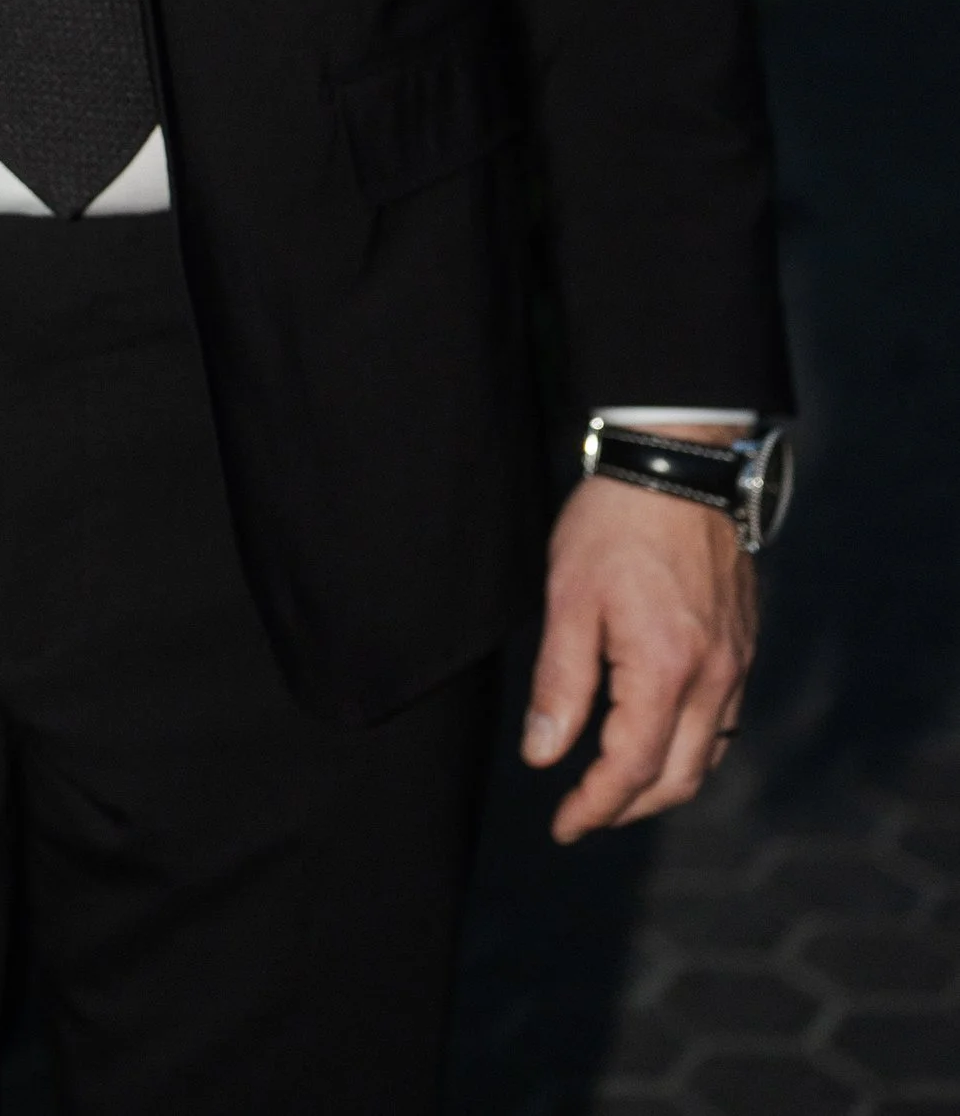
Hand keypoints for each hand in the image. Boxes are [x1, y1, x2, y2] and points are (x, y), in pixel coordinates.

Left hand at [524, 463, 757, 839]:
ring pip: (708, 754)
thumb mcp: (569, 598)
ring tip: (615, 787)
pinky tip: (657, 736)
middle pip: (679, 778)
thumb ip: (560, 684)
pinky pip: (724, 720)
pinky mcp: (743, 644)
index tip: (562, 825)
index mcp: (665, 670)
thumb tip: (544, 756)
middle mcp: (713, 677)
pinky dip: (690, 746)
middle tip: (584, 813)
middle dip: (629, 808)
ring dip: (663, 783)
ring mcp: (736, 662)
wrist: (677, 463)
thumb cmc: (614, 525)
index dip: (593, 807)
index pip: (630, 770)